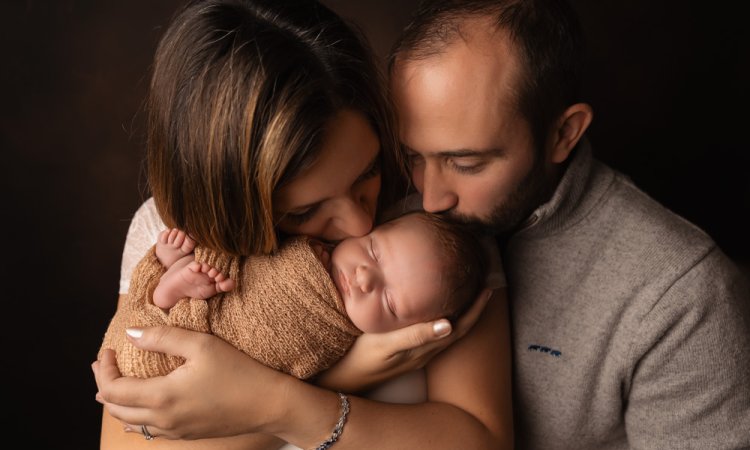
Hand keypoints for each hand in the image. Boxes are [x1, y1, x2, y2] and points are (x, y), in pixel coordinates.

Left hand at [93, 326, 288, 439]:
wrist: (269, 404)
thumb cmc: (239, 371)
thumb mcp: (202, 345)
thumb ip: (163, 337)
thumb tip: (131, 334)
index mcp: (162, 396)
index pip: (113, 389)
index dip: (103, 370)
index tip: (106, 351)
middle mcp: (164, 419)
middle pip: (116, 409)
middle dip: (103, 386)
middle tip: (103, 365)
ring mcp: (176, 430)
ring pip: (132, 423)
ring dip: (117, 404)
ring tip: (114, 386)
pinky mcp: (188, 434)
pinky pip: (150, 431)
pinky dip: (136, 418)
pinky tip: (138, 412)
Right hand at [315, 288, 492, 391]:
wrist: (341, 380)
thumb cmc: (359, 358)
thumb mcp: (386, 344)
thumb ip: (415, 334)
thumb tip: (449, 324)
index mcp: (424, 348)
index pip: (460, 326)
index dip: (475, 309)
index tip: (487, 288)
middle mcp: (424, 352)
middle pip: (457, 328)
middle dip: (472, 308)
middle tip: (482, 285)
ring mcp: (414, 353)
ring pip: (445, 330)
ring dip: (459, 312)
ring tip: (465, 292)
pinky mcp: (403, 351)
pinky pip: (431, 332)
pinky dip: (441, 316)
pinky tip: (433, 308)